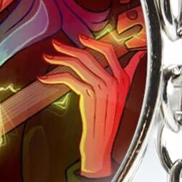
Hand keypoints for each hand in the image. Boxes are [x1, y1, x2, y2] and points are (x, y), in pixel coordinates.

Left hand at [38, 34, 145, 176]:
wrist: (102, 142)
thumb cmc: (109, 120)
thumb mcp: (123, 94)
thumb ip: (128, 74)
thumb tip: (138, 56)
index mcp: (123, 78)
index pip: (109, 51)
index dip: (92, 43)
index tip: (80, 38)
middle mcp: (114, 80)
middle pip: (87, 55)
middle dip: (68, 48)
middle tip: (56, 44)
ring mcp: (101, 87)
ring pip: (76, 64)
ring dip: (58, 59)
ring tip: (48, 58)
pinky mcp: (89, 95)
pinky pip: (68, 78)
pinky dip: (53, 77)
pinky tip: (44, 77)